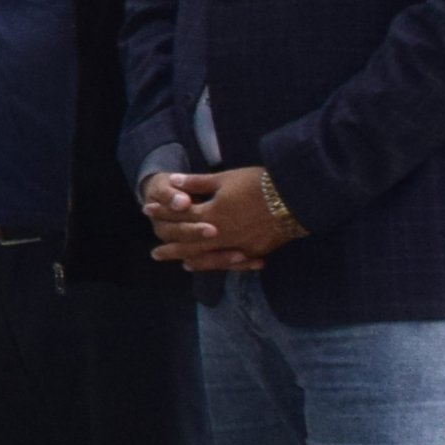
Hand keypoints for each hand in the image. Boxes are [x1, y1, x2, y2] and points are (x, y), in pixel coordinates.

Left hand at [144, 166, 294, 270]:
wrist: (297, 197)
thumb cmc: (259, 183)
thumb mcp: (226, 178)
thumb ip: (198, 183)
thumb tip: (173, 182)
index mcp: (212, 213)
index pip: (181, 215)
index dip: (163, 212)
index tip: (147, 211)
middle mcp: (221, 234)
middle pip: (189, 242)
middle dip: (170, 246)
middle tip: (154, 254)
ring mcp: (238, 245)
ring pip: (207, 256)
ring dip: (190, 259)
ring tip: (178, 263)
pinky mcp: (254, 251)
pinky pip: (230, 262)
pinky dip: (215, 264)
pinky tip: (208, 265)